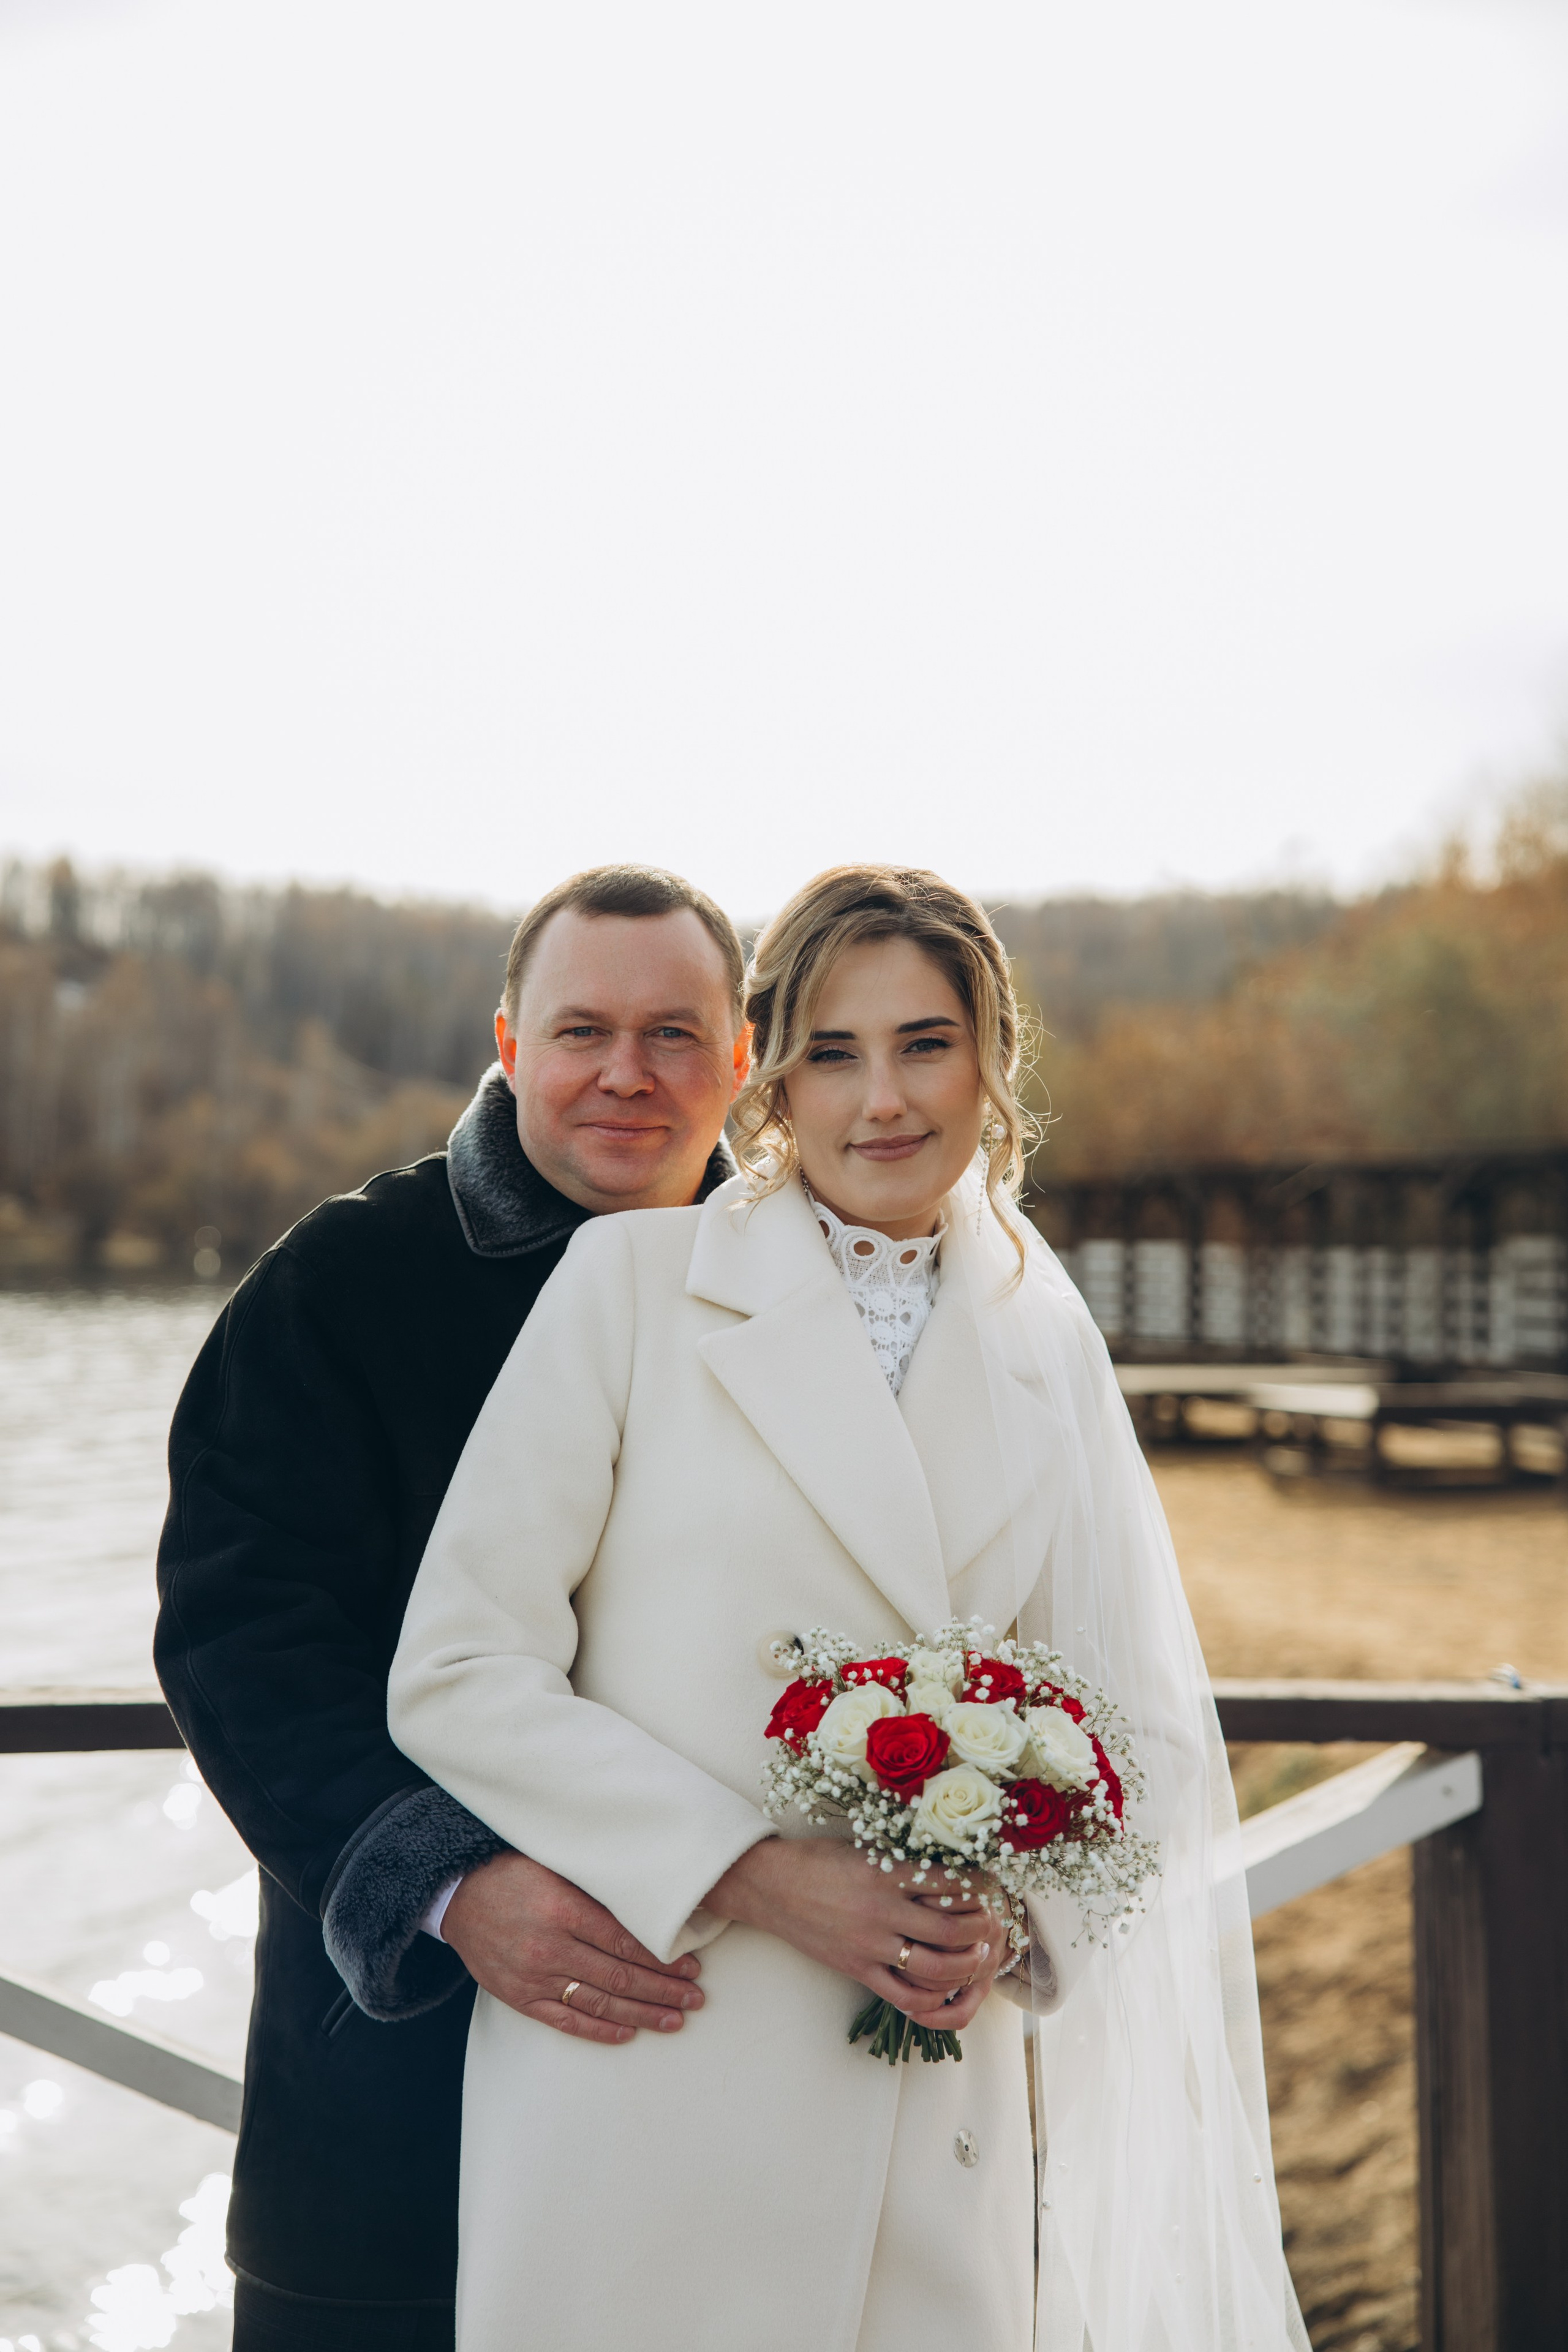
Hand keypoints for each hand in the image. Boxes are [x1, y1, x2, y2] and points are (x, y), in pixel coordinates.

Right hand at [441, 1852, 703, 2046]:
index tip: (691, 1965)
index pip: (626, 1942)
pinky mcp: (519, 1997)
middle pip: (620, 1977)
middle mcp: (551, 1948)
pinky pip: (565, 2021)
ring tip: (675, 2020)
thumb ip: (597, 1886)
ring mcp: (534, 1977)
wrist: (457, 1895)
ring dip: (642, 2014)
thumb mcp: (557, 1865)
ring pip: (599, 2004)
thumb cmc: (513, 1872)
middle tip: (695, 1998)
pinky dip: (598, 2031)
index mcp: (564, 1910)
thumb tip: (650, 1900)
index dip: (663, 1959)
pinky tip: (628, 2033)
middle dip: (663, 1990)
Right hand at [705, 1840, 1004, 2031]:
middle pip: (950, 1931)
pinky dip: (931, 1997)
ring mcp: (870, 1946)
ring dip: (965, 1965)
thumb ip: (902, 1861)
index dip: (978, 1887)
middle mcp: (882, 1911)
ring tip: (977, 1955)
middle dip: (980, 1931)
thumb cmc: (817, 1859)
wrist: (771, 1886)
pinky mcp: (858, 1970)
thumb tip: (948, 1867)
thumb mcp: (863, 1847)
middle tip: (992, 1924)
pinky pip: (903, 1995)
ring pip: (934, 1968)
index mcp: (885, 1873)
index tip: (990, 1885)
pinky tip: (945, 1988)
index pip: (948, 1883)